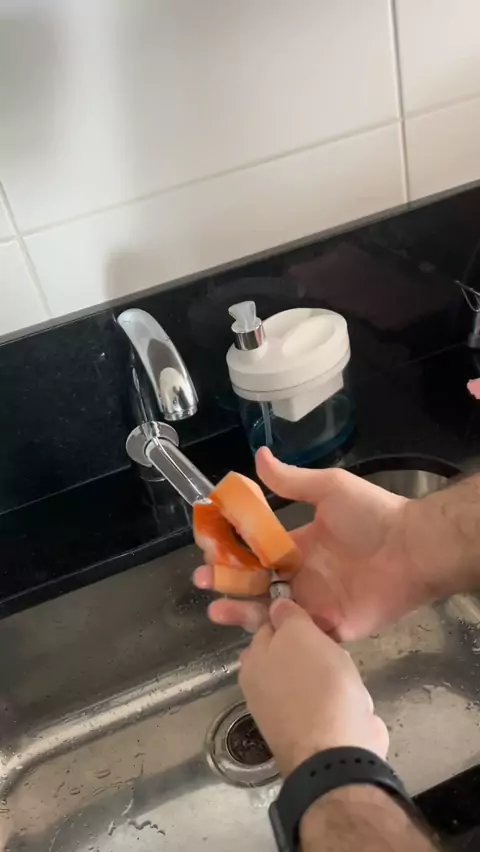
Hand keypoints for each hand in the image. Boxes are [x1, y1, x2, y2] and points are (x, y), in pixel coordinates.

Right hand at [194, 448, 435, 640]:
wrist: (412, 548)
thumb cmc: (372, 515)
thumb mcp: (329, 489)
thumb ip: (291, 480)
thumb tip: (257, 456)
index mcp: (299, 546)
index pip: (256, 551)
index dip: (231, 550)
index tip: (206, 545)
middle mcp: (302, 576)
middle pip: (255, 584)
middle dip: (226, 581)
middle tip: (203, 577)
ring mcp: (314, 604)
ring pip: (269, 613)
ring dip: (240, 611)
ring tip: (215, 610)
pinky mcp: (330, 628)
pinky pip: (296, 637)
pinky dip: (274, 638)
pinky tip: (251, 634)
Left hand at [239, 599, 387, 775]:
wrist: (337, 752)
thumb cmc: (316, 685)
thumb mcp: (300, 635)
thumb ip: (287, 617)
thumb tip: (276, 606)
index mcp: (252, 663)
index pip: (268, 627)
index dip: (291, 618)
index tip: (312, 614)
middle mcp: (261, 689)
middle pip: (289, 654)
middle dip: (311, 649)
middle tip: (331, 644)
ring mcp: (285, 714)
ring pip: (310, 678)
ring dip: (330, 674)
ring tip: (346, 672)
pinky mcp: (311, 733)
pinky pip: (326, 702)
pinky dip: (340, 699)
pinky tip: (353, 698)